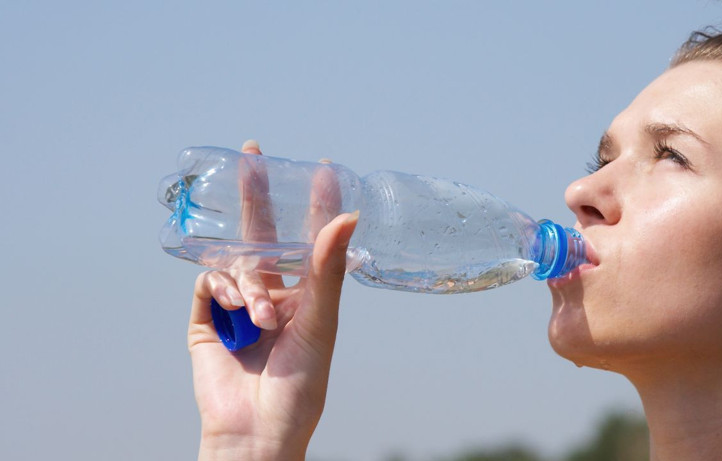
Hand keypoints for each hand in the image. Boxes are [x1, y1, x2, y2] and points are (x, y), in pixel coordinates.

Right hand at [189, 140, 357, 459]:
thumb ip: (328, 268)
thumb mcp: (320, 322)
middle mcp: (273, 294)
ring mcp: (238, 305)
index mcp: (305, 295)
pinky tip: (235, 307)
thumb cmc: (300, 385)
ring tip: (260, 315)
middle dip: (257, 194)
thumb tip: (348, 216)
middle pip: (262, 233)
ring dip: (248, 282)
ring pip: (236, 262)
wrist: (257, 430)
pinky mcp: (206, 319)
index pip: (310, 238)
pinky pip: (208, 283)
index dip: (315, 204)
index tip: (321, 167)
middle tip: (253, 153)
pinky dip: (221, 287)